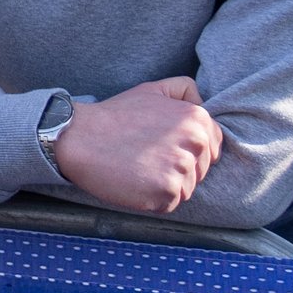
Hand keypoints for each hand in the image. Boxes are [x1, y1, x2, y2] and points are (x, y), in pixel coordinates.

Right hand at [51, 78, 224, 213]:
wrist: (79, 137)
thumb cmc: (115, 116)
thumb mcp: (153, 89)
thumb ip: (185, 90)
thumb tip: (204, 102)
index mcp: (197, 119)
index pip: (213, 147)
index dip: (187, 149)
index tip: (162, 146)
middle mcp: (195, 143)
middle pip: (201, 170)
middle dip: (178, 168)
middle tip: (146, 156)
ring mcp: (182, 168)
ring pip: (187, 188)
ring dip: (166, 185)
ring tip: (139, 168)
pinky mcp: (167, 192)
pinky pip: (171, 203)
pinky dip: (154, 198)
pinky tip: (135, 181)